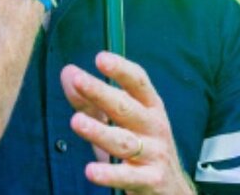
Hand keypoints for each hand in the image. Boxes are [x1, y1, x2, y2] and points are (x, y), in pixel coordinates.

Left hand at [60, 52, 195, 194]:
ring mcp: (155, 154)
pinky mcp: (151, 180)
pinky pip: (127, 176)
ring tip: (76, 122)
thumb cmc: (142, 147)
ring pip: (123, 141)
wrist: (171, 188)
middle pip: (126, 107)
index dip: (121, 69)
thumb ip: (92, 99)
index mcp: (150, 107)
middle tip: (79, 80)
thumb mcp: (121, 121)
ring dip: (99, 131)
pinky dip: (109, 174)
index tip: (100, 58)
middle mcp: (155, 126)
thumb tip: (68, 73)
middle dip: (101, 92)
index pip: (138, 82)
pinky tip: (91, 170)